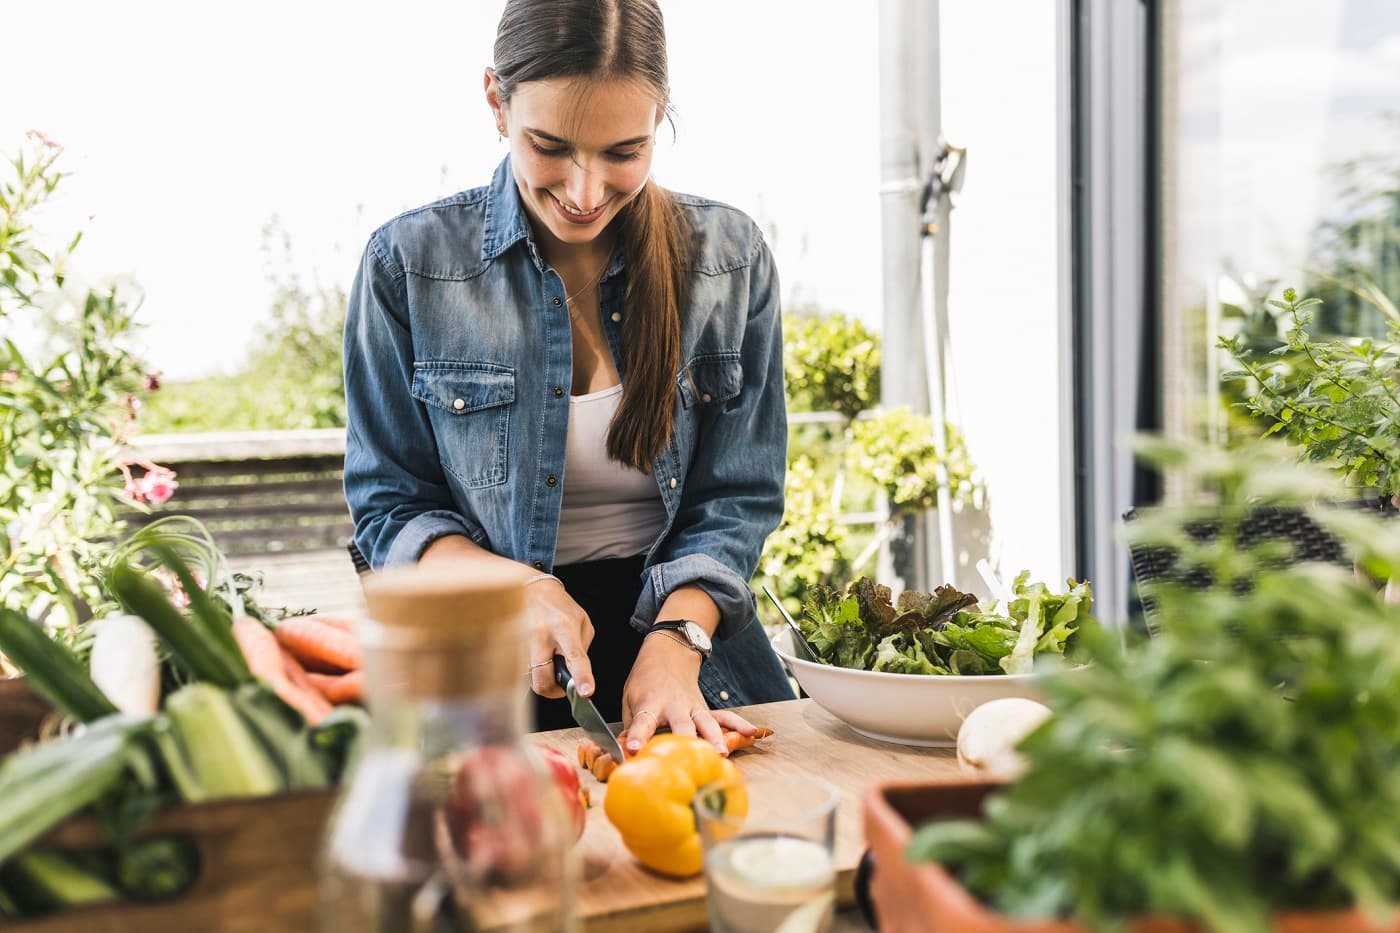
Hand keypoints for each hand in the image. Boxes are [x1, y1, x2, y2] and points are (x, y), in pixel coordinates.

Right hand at [525, 578, 595, 699]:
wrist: (532, 589)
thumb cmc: (559, 605)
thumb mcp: (582, 622)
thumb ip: (582, 649)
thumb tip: (578, 675)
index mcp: (564, 627)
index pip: (574, 657)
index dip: (581, 677)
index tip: (585, 692)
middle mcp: (541, 635)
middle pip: (543, 680)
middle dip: (553, 691)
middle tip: (560, 683)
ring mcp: (522, 642)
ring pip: (531, 677)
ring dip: (543, 675)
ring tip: (548, 656)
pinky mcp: (510, 647)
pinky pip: (524, 669)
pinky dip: (533, 667)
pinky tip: (538, 652)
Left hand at [621, 633, 758, 755]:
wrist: (669, 653)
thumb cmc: (645, 681)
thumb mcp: (630, 699)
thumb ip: (631, 727)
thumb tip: (624, 753)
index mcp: (650, 704)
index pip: (642, 722)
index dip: (638, 735)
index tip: (634, 748)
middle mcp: (674, 705)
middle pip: (682, 724)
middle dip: (685, 740)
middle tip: (688, 758)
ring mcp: (693, 706)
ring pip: (707, 722)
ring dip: (715, 738)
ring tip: (721, 754)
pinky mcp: (705, 708)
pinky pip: (725, 716)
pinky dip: (739, 724)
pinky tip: (752, 733)